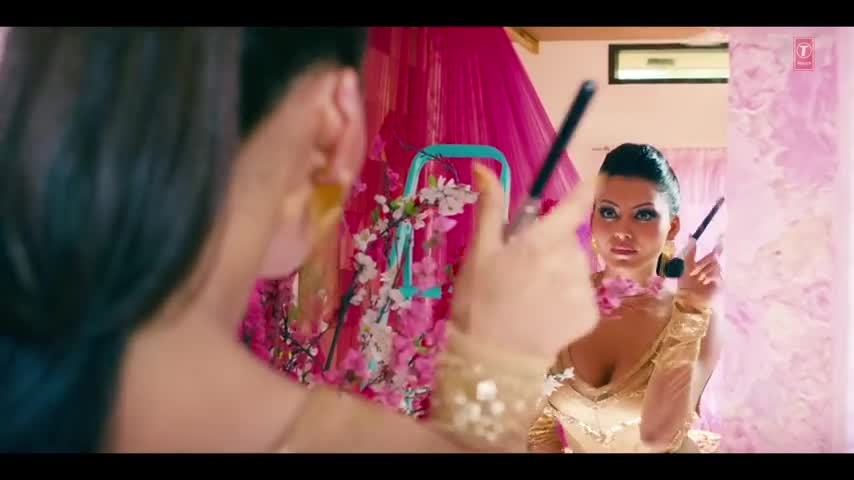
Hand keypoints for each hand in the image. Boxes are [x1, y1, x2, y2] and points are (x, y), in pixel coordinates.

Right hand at [450, 164, 598, 358]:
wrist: (493, 359)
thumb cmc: (479, 301)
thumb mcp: (479, 253)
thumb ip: (489, 209)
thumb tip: (484, 167)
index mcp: (540, 243)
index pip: (573, 207)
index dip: (586, 190)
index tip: (596, 177)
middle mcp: (568, 262)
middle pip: (569, 240)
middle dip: (551, 246)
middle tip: (522, 269)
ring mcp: (583, 290)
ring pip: (576, 267)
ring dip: (560, 272)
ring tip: (532, 295)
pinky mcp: (591, 314)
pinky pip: (582, 293)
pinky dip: (568, 297)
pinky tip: (545, 311)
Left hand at [676, 239, 722, 309]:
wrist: (688, 299)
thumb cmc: (686, 283)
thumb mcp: (686, 265)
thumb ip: (691, 251)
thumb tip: (691, 235)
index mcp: (706, 263)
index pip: (715, 251)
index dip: (719, 245)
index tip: (721, 237)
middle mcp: (713, 268)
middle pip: (714, 257)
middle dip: (703, 263)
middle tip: (694, 271)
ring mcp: (718, 275)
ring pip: (715, 265)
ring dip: (704, 270)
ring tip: (697, 278)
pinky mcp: (720, 283)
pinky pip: (718, 274)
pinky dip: (710, 276)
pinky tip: (704, 281)